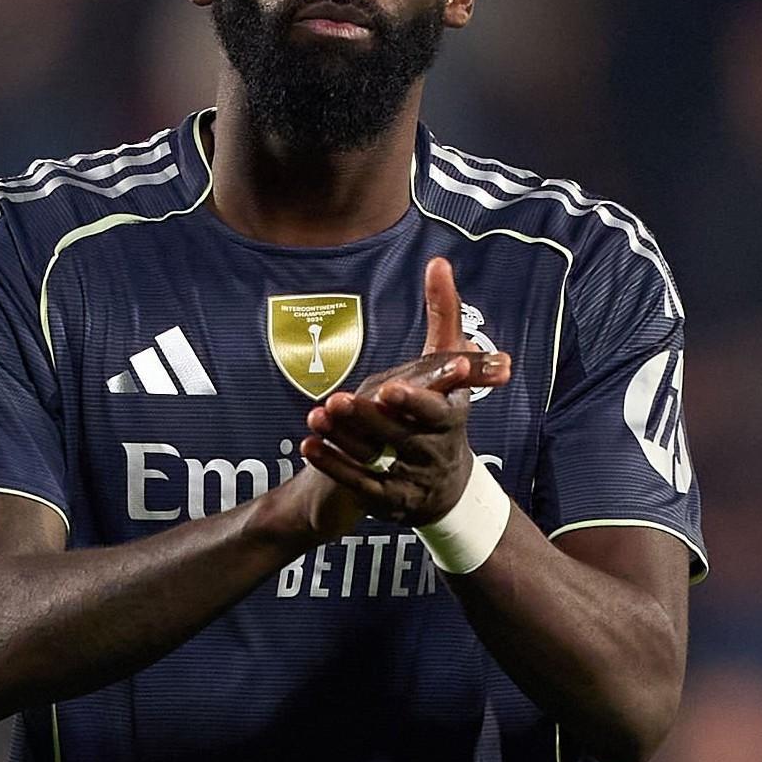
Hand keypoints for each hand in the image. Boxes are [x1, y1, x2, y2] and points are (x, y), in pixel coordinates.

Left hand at [300, 257, 510, 525]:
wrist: (442, 484)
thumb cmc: (442, 410)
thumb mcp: (447, 365)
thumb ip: (443, 314)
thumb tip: (437, 261)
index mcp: (453, 416)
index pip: (438, 411)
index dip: (416, 401)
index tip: (391, 388)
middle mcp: (436, 450)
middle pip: (401, 434)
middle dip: (370, 418)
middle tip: (341, 399)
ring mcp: (412, 478)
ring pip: (377, 459)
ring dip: (345, 438)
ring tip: (318, 415)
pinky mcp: (388, 499)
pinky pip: (359, 483)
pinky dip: (333, 464)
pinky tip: (308, 443)